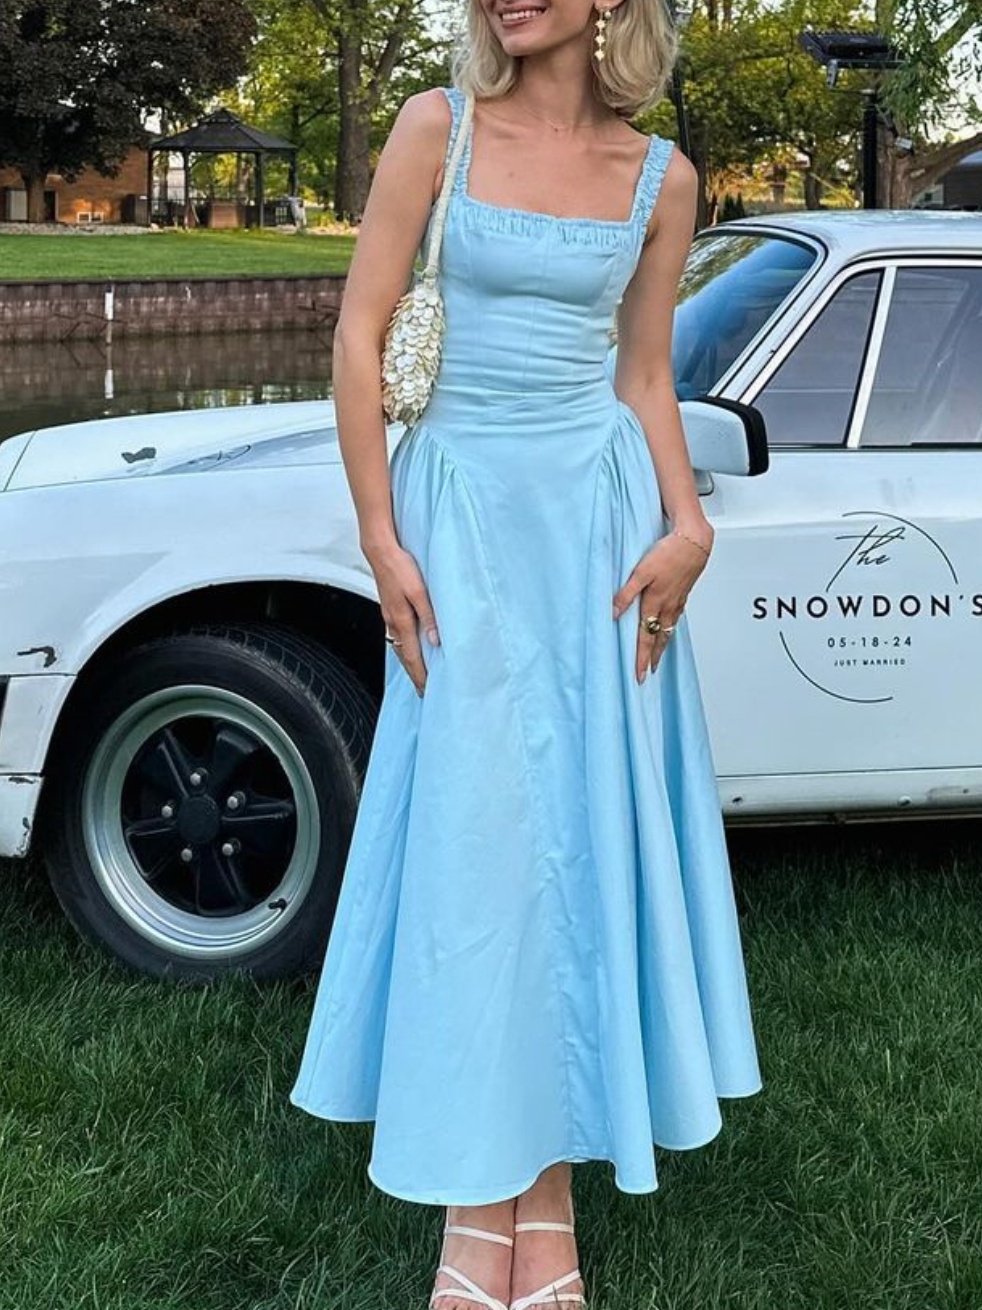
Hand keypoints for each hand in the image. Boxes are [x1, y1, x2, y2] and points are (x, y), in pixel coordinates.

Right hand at [365, 540, 439, 695]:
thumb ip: (429, 617)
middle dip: (414, 675)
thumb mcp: (420, 592)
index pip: (413, 657)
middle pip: (405, 657)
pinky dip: (404, 648)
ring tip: (417, 674)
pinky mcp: (389, 609)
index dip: (420, 675)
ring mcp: (389, 616)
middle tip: (422, 690)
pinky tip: (409, 648)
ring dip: (409, 663)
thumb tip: (436, 640)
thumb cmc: (400, 567)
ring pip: (400, 647)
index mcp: (402, 621)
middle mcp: (393, 623)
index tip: (426, 690)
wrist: (381, 552)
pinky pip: (397, 636)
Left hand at [612, 526, 712, 682]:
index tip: (640, 675)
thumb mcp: (641, 572)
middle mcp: (668, 606)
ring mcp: (678, 600)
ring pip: (669, 628)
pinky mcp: (684, 592)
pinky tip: (669, 626)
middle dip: (654, 657)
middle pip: (660, 638)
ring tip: (659, 656)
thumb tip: (613, 613)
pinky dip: (671, 627)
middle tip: (650, 672)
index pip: (646, 638)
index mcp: (656, 603)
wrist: (694, 540)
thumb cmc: (669, 553)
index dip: (642, 658)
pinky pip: (676, 616)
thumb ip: (626, 594)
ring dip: (663, 645)